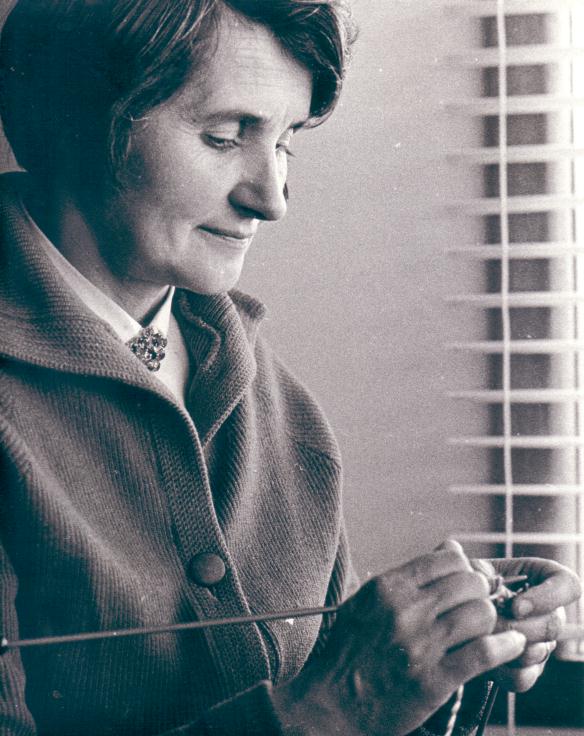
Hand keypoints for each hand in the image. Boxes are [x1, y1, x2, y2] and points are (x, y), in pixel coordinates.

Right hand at [274, 540, 525, 735]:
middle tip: (480, 606)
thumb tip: (452, 546)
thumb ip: (410, 575)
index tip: (468, 583)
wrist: (331, 703)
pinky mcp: (433, 680)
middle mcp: (405, 610)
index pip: (447, 559)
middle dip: (482, 593)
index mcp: (387, 587)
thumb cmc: (350, 650)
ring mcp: (420, 645)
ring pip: (481, 614)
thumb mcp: (368, 601)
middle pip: (470, 583)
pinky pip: (484, 653)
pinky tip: (512, 645)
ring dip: (491, 621)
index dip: (466, 569)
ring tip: (487, 629)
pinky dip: (506, 647)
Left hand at [471, 557, 580, 692]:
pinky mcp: (526, 668)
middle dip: (517, 627)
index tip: (515, 606)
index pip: (569, 586)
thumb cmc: (467, 582)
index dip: (547, 598)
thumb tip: (496, 591)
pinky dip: (500, 669)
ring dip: (506, 645)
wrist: (453, 607)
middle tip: (489, 624)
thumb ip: (484, 576)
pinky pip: (523, 677)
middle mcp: (550, 611)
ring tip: (481, 634)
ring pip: (538, 652)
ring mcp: (541, 642)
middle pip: (554, 625)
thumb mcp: (473, 570)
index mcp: (544, 578)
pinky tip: (484, 653)